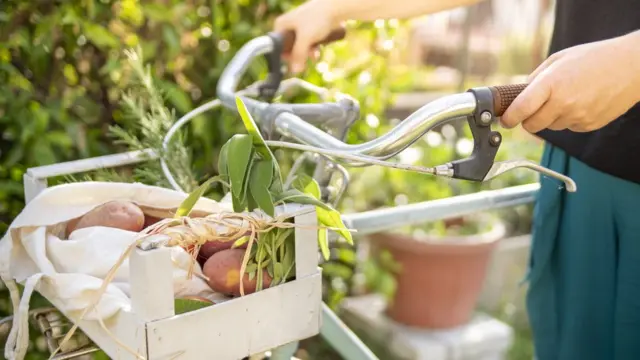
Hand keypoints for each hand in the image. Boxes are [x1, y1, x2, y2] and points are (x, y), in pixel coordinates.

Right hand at [274, 0, 338, 72]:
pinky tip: (318, 50)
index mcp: (281, 24)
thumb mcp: (305, 39)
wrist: (336, 7)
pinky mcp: (310, 28)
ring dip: (308, 52)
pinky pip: (308, 42)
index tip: (295, 63)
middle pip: (290, 48)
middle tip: (307, 58)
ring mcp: (299, 26)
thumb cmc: (318, 18)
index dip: (286, 57)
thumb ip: (299, 55)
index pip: (278, 46)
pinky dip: (313, 47)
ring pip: (301, 46)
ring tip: (315, 54)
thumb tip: (294, 71)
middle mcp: (288, 25)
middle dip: (300, 55)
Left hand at [501, 32, 639, 132]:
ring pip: (551, 127)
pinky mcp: (588, 125)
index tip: (505, 120)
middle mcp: (564, 103)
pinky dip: (568, 119)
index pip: (521, 109)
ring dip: (550, 117)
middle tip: (532, 109)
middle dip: (528, 120)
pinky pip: (568, 127)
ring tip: (566, 97)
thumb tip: (518, 96)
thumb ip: (535, 79)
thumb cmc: (593, 58)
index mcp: (552, 83)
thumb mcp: (558, 60)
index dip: (509, 118)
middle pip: (532, 126)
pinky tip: (580, 102)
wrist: (631, 67)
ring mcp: (577, 116)